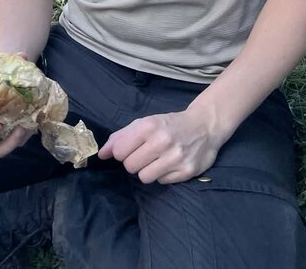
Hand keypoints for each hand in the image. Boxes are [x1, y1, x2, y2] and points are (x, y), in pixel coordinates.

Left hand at [97, 106, 222, 184]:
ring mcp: (176, 158)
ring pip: (144, 177)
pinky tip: (170, 164)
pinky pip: (162, 182)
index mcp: (149, 126)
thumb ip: (121, 137)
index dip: (121, 153)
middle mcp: (162, 141)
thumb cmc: (168, 124)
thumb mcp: (144, 123)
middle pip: (130, 166)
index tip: (128, 150)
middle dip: (134, 162)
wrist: (204, 126)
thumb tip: (102, 154)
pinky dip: (162, 175)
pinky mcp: (187, 172)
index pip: (120, 151)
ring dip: (147, 171)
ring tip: (156, 160)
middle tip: (144, 154)